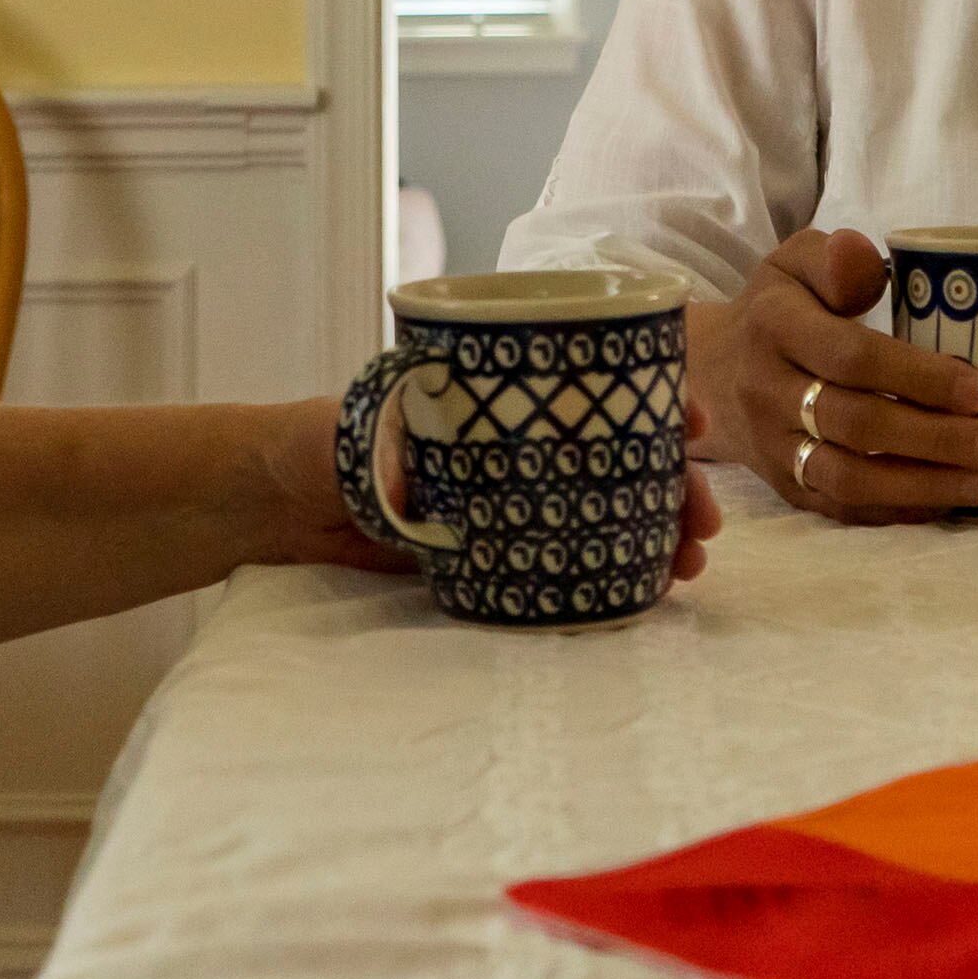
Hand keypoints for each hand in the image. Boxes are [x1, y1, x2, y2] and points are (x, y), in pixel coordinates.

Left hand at [259, 397, 724, 588]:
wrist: (272, 500)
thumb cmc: (317, 440)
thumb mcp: (360, 423)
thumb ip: (390, 436)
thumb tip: (417, 461)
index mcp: (501, 395)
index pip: (594, 390)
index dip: (653, 403)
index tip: (691, 422)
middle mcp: (518, 444)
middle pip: (618, 456)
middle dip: (674, 482)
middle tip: (705, 517)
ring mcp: (512, 499)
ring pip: (606, 509)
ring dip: (658, 529)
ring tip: (692, 562)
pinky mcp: (495, 553)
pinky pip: (567, 559)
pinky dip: (614, 569)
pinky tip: (650, 588)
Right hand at [690, 230, 977, 523]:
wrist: (712, 371)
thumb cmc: (778, 309)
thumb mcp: (794, 261)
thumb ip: (834, 257)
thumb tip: (866, 264)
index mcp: (775, 326)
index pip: (849, 357)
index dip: (916, 376)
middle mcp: (767, 391)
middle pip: (855, 424)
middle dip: (933, 439)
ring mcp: (771, 446)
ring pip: (846, 478)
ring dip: (921, 486)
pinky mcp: (783, 485)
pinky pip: (839, 508)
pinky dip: (895, 511)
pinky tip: (945, 502)